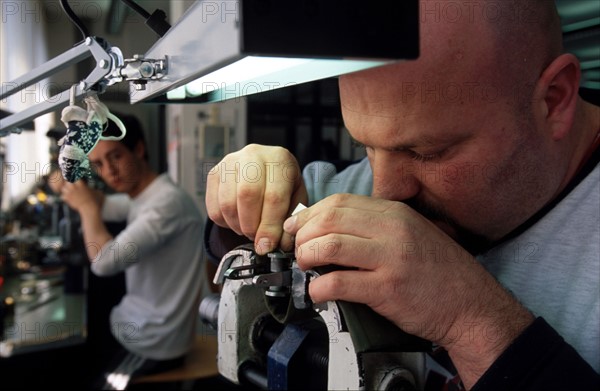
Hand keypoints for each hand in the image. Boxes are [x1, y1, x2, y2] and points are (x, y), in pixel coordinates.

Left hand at [61, 180, 102, 213]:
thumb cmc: (96, 200)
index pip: (75, 176)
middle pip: (67, 181)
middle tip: (73, 185)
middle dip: (69, 182)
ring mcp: (70, 193)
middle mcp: (74, 187)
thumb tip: (93, 189)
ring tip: (70, 191)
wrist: (90, 209)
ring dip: (66, 189)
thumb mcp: (97, 192)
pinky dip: (64, 197)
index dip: (76, 177)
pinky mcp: (68, 200)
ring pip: (63, 188)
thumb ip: (92, 189)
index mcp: (81, 184)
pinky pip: (62, 196)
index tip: (77, 178)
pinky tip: (69, 198)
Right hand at [205, 144, 307, 253]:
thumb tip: (277, 245)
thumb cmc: (283, 186)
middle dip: (251, 226)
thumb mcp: (295, 200)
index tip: (267, 246)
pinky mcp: (214, 173)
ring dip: (237, 226)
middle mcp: (254, 155)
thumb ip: (290, 221)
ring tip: (248, 229)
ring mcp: (231, 162)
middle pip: (247, 196)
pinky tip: (237, 220)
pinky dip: (224, 222)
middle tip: (256, 238)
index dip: (269, 226)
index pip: (274, 196)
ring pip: (227, 203)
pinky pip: (213, 207)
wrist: (264, 169)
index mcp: (280, 159)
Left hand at [283, 193, 533, 386]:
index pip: (340, 202)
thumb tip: (329, 226)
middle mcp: (393, 230)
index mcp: (395, 214)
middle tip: (298, 250)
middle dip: (304, 235)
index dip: (310, 215)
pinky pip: (340, 282)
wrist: (471, 305)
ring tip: (306, 267)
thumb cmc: (438, 272)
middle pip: (330, 219)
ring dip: (307, 257)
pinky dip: (319, 287)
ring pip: (330, 245)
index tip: (298, 229)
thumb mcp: (411, 234)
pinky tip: (318, 292)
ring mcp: (391, 258)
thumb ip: (375, 227)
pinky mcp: (388, 289)